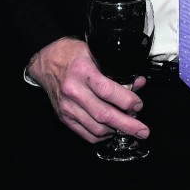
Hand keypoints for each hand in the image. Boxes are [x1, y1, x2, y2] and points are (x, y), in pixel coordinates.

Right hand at [26, 37, 148, 143]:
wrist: (46, 62)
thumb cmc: (71, 55)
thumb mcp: (95, 53)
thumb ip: (117, 69)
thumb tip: (138, 83)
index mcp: (82, 71)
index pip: (107, 91)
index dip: (127, 100)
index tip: (138, 104)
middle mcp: (73, 91)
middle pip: (104, 114)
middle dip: (127, 125)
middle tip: (142, 130)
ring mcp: (68, 107)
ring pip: (96, 128)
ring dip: (116, 131)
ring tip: (128, 127)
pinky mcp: (64, 117)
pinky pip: (86, 134)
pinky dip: (102, 136)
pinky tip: (111, 130)